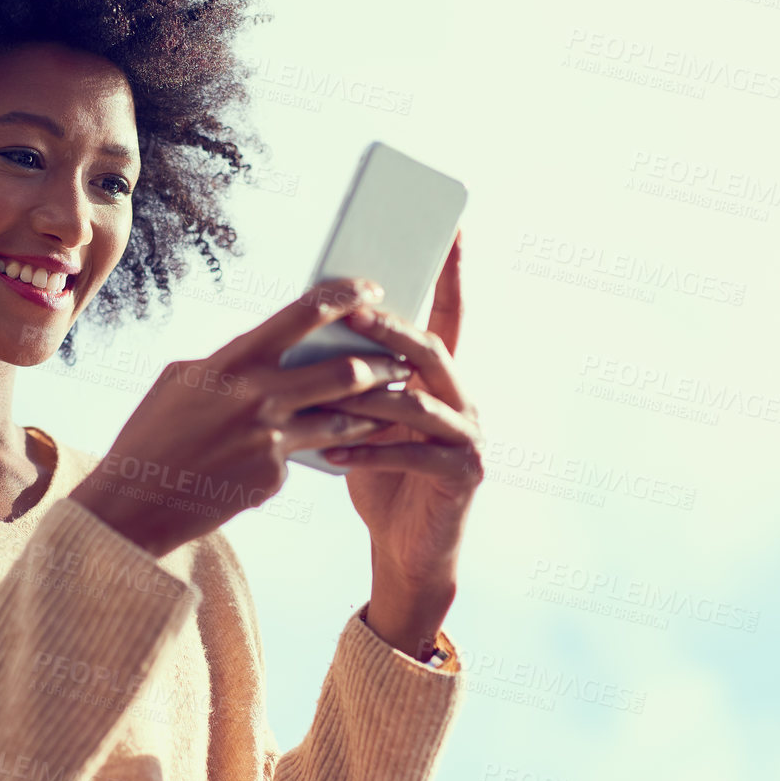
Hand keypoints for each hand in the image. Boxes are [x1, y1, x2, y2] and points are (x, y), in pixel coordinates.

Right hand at [68, 278, 412, 558]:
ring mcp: (270, 441)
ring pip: (342, 419)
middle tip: (405, 358)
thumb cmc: (153, 433)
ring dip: (372, 411)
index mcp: (232, 362)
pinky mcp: (273, 478)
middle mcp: (257, 398)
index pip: (302, 315)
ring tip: (391, 404)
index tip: (372, 290)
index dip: (345, 297)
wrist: (133, 503)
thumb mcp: (182, 380)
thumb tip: (268, 348)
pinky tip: (316, 452)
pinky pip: (305, 455)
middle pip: (345, 371)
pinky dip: (310, 451)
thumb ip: (230, 361)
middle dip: (384, 363)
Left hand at [312, 231, 482, 650]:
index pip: (449, 314)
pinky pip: (411, 453)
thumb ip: (353, 377)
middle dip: (391, 329)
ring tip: (332, 383)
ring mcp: (470, 437)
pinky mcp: (463, 475)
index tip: (452, 228)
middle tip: (355, 310)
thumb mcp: (364, 418)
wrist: (407, 552)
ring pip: (421, 401)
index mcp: (443, 379)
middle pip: (432, 349)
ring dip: (373, 392)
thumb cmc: (379, 477)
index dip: (452, 272)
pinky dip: (369, 449)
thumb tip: (308, 328)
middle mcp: (465, 399)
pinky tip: (332, 451)